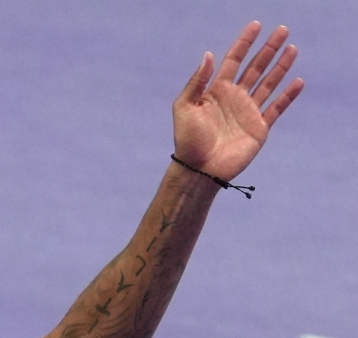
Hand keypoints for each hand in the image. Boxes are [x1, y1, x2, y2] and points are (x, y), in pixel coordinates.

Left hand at [172, 21, 303, 180]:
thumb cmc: (187, 139)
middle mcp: (234, 98)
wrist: (199, 168)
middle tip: (282, 30)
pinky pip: (276, 108)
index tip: (255, 26)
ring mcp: (248, 112)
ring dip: (281, 67)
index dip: (244, 43)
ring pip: (268, 83)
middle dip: (268, 49)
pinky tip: (297, 81)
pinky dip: (287, 96)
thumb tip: (208, 55)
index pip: (234, 60)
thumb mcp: (184, 107)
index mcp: (216, 90)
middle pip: (255, 67)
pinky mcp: (259, 128)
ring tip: (291, 49)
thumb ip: (196, 82)